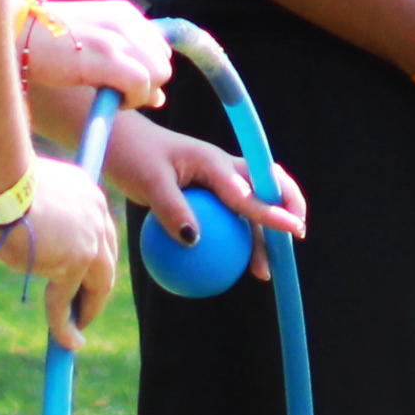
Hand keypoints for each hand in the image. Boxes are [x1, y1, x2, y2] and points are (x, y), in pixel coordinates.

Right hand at [0, 163, 119, 345]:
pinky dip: (65, 325)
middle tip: (86, 309)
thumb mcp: (27, 192)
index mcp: (88, 195)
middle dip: (96, 289)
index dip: (91, 259)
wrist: (1, 178)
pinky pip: (66, 301)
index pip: (98, 233)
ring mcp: (88, 242)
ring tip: (77, 331)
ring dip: (88, 310)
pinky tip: (68, 341)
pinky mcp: (73, 264)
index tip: (82, 277)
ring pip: (94, 286)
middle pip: (105, 263)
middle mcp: (97, 217)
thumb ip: (37, 212)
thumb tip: (21, 230)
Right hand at [20, 0, 167, 112]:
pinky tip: (106, 99)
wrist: (14, 34)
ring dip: (138, 94)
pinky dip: (130, 100)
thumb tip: (160, 99)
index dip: (146, 73)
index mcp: (125, 13)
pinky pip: (142, 85)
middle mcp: (126, 21)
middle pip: (163, 65)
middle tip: (114, 92)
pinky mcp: (108, 56)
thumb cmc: (47, 46)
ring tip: (108, 95)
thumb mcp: (93, 47)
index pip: (160, 50)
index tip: (120, 83)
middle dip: (145, 85)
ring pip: (158, 75)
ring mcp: (117, 37)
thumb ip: (127, 64)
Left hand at [104, 112, 303, 275]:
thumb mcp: (148, 183)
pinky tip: (224, 270)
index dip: (274, 211)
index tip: (294, 230)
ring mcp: (218, 179)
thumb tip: (194, 241)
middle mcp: (224, 168)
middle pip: (268, 188)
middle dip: (287, 210)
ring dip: (261, 235)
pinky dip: (231, 241)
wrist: (120, 142)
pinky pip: (227, 218)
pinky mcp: (208, 192)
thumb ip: (172, 209)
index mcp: (214, 161)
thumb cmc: (132, 157)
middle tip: (294, 241)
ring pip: (251, 207)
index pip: (250, 190)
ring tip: (261, 272)